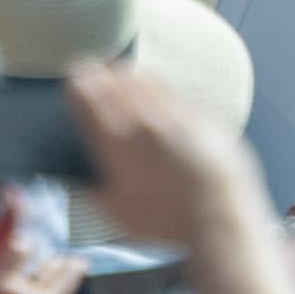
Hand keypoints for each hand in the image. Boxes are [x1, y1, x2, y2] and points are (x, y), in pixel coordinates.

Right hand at [64, 57, 269, 249]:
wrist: (220, 218)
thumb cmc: (165, 223)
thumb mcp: (116, 214)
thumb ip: (92, 194)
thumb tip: (79, 185)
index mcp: (117, 143)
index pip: (88, 98)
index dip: (78, 85)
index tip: (73, 81)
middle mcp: (145, 122)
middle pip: (116, 83)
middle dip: (100, 74)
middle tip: (90, 69)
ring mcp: (176, 116)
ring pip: (146, 81)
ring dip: (128, 75)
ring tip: (119, 72)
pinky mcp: (203, 118)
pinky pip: (174, 93)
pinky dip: (158, 88)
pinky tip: (155, 90)